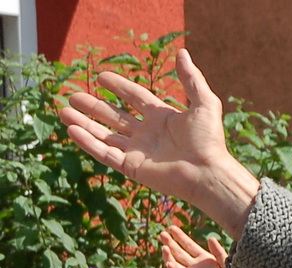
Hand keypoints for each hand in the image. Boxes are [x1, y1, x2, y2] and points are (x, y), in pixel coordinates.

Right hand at [58, 49, 260, 235]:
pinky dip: (87, 142)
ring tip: (63, 110)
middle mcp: (148, 135)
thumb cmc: (208, 141)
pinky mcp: (132, 168)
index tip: (101, 76)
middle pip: (115, 116)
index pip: (135, 97)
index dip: (118, 86)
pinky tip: (71, 129)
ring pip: (104, 135)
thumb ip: (191, 79)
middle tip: (73, 95)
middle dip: (94, 106)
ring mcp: (138, 152)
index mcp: (163, 118)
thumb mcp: (204, 103)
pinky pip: (104, 153)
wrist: (207, 173)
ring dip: (84, 123)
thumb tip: (182, 52)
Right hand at [161, 225, 251, 267]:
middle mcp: (194, 266)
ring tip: (164, 246)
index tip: (172, 227)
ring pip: (174, 263)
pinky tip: (170, 263)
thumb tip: (210, 238)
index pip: (188, 245)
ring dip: (168, 255)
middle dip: (170, 243)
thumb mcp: (226, 264)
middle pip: (178, 252)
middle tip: (162, 233)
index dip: (180, 236)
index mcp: (203, 259)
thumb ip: (218, 252)